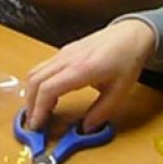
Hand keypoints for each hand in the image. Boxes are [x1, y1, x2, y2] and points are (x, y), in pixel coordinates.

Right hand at [24, 18, 157, 131]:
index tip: (38, 126)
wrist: (131, 34)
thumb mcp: (120, 91)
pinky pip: (43, 67)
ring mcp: (64, 53)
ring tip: (38, 112)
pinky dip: (39, 84)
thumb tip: (86, 129)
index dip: (39, 109)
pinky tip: (48, 97)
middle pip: (35, 80)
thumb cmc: (127, 58)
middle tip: (34, 124)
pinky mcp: (65, 51)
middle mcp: (68, 58)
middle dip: (30, 104)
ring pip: (35, 71)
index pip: (48, 88)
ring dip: (32, 93)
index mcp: (82, 69)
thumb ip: (102, 112)